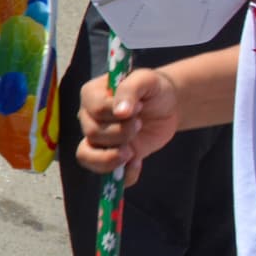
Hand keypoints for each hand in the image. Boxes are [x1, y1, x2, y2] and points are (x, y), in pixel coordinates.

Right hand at [76, 63, 180, 182]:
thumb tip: (121, 112)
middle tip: (139, 125)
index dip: (116, 114)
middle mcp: (89, 118)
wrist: (167, 106)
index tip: (138, 109)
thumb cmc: (152, 89)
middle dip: (120, 133)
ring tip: (132, 152)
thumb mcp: (146, 80)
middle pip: (92, 133)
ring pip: (87, 157)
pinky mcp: (112, 157)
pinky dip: (123, 175)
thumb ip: (130, 90)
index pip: (94, 110)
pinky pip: (107, 175)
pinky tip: (138, 163)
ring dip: (112, 158)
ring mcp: (99, 140)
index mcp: (92, 95)